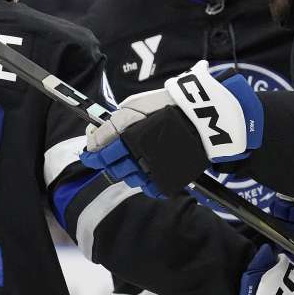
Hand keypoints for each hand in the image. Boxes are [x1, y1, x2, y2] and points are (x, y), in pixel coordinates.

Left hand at [81, 61, 263, 197]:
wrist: (204, 117)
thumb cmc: (168, 105)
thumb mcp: (135, 105)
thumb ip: (113, 122)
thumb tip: (96, 136)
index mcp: (125, 132)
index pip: (97, 149)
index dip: (90, 153)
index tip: (89, 153)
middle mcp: (134, 153)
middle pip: (111, 167)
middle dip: (108, 163)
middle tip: (110, 158)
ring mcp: (150, 168)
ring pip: (129, 179)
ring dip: (128, 172)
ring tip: (135, 161)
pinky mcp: (166, 180)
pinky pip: (148, 189)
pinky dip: (146, 182)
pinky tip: (149, 171)